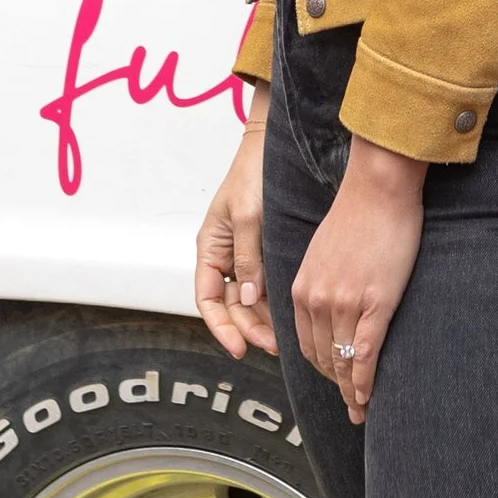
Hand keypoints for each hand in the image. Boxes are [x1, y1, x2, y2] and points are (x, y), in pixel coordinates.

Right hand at [196, 96, 273, 356]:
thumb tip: (245, 298)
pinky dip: (274, 302)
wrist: (274, 150)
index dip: (221, 327)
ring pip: (249, 300)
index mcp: (210, 249)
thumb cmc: (253, 176)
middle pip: (230, 306)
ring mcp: (244, 256)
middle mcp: (224, 257)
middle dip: (249, 328)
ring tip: (285, 338)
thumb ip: (247, 258)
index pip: (207, 300)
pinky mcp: (265, 252)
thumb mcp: (247, 217)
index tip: (238, 347)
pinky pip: (265, 285)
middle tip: (274, 346)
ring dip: (263, 320)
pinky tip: (290, 315)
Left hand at [291, 136, 426, 426]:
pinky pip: (366, 354)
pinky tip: (368, 396)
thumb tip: (331, 303)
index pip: (306, 343)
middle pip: (322, 358)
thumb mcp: (324, 252)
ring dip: (351, 391)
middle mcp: (317, 300)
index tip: (333, 381)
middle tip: (350, 405)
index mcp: (302, 288)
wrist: (377, 189)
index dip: (321, 368)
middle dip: (336, 385)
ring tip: (360, 409)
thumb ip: (322, 281)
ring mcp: (344, 304)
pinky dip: (365, 380)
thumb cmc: (358, 214)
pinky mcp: (374, 303)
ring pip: (343, 361)